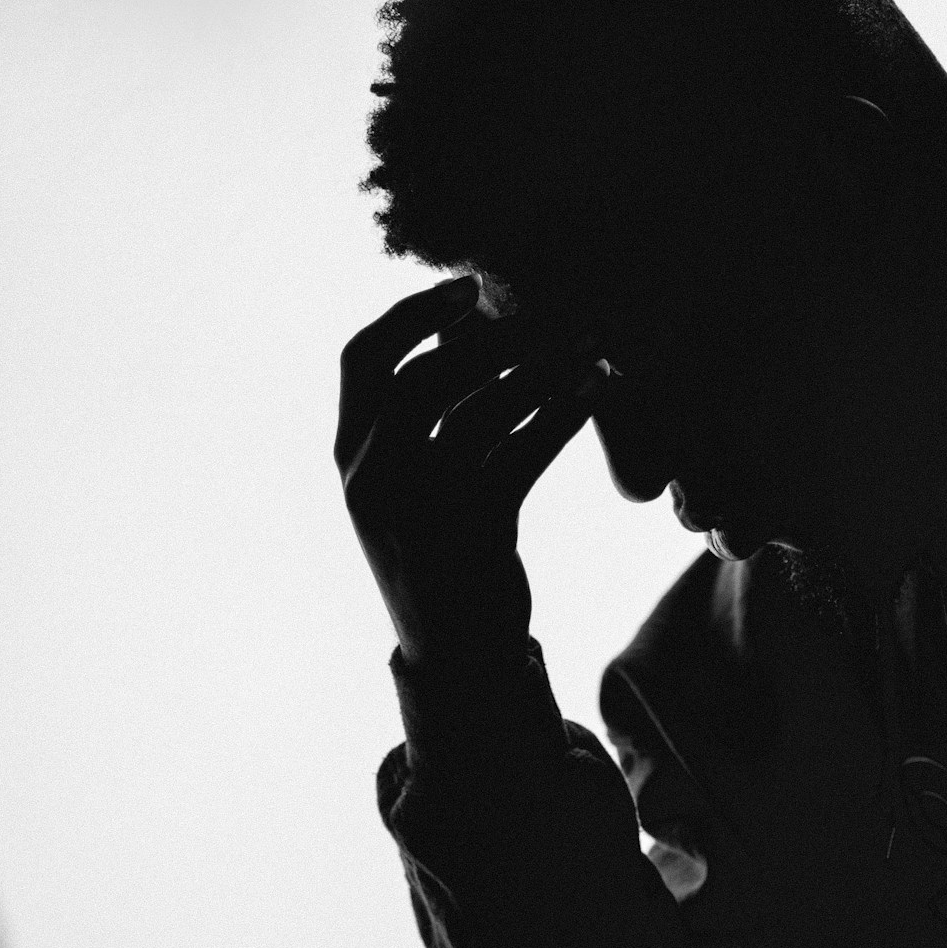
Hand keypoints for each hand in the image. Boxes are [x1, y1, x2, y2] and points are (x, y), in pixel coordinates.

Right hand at [335, 277, 601, 672]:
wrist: (459, 659)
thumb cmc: (443, 558)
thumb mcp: (410, 490)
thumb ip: (420, 424)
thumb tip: (475, 336)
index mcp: (351, 456)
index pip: (362, 359)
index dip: (411, 315)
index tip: (467, 288)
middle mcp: (372, 477)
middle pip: (425, 376)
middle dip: (492, 337)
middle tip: (550, 314)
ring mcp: (418, 508)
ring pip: (480, 412)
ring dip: (540, 369)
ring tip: (589, 343)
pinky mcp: (470, 534)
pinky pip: (522, 455)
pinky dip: (561, 416)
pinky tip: (595, 392)